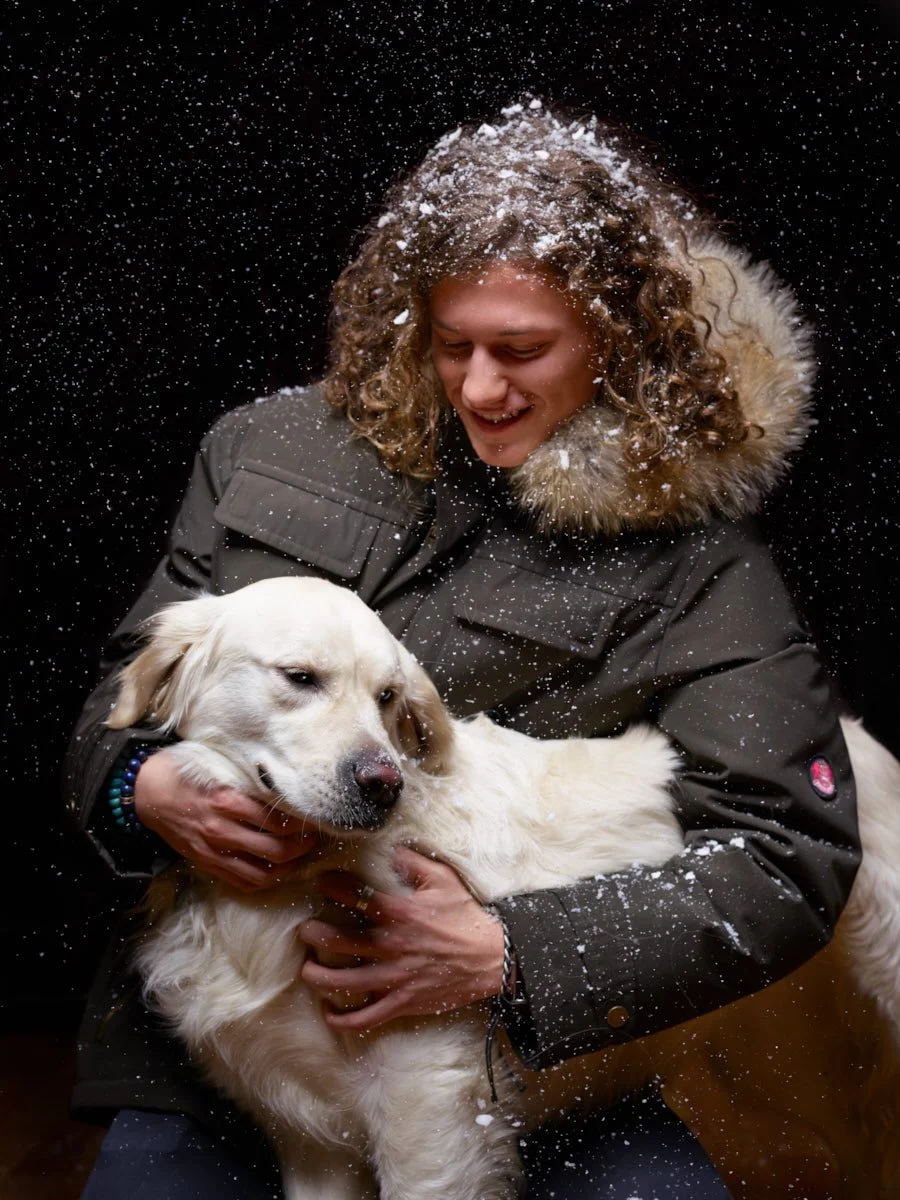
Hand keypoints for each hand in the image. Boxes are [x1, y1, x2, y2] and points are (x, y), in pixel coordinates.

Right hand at [133, 748, 318, 890]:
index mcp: (227, 801)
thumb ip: (250, 779)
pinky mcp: (207, 863)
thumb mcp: (219, 767)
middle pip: (277, 849)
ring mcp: (214, 851)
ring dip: (289, 867)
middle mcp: (222, 829)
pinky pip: (242, 882)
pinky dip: (265, 880)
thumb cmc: (187, 773)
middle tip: (315, 837)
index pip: (277, 819)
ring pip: (263, 871)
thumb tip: (288, 785)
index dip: (302, 822)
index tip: (315, 816)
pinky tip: (278, 870)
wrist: (148, 793)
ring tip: (302, 856)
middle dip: (303, 846)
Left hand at [297, 846, 504, 1031]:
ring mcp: (395, 978)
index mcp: (400, 913)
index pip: (355, 896)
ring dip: (317, 976)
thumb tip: (390, 848)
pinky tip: (329, 1010)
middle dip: (313, 935)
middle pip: (338, 942)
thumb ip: (413, 861)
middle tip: (306, 930)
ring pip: (342, 982)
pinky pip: (365, 1017)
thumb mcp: (443, 879)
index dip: (333, 887)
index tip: (322, 884)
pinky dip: (342, 1018)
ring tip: (308, 969)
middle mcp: (392, 946)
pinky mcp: (402, 1003)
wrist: (490, 958)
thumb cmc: (465, 916)